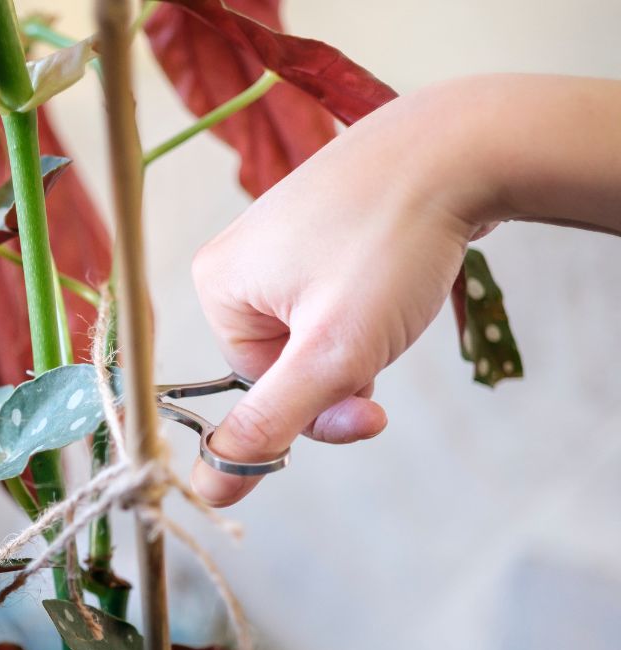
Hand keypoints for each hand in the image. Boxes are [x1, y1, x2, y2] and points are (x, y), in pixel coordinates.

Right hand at [189, 82, 492, 505]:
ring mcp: (275, 239)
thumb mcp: (330, 353)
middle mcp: (234, 261)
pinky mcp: (315, 225)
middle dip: (341, 368)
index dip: (314, 407)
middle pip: (284, 362)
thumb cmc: (390, 243)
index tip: (368, 400)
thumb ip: (268, 426)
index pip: (255, 392)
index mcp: (215, 287)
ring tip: (396, 297)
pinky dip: (368, 304)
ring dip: (360, 339)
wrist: (460, 143)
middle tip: (385, 338)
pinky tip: (397, 274)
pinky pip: (331, 297)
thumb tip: (205, 491)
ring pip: (313, 332)